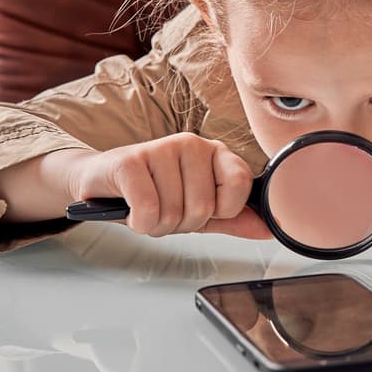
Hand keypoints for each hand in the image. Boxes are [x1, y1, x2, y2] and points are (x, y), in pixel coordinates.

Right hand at [53, 133, 271, 239]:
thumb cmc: (154, 194)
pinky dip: (139, 222)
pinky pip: (148, 209)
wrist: (102, 184)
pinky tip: (132, 211)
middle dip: (182, 223)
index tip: (205, 210)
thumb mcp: (199, 210)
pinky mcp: (130, 160)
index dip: (222, 210)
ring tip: (146, 209)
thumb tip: (268, 228)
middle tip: (165, 211)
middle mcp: (190, 143)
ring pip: (174, 212)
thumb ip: (234, 218)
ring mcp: (160, 148)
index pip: (241, 182)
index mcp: (214, 152)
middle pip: (204, 207)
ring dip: (157, 225)